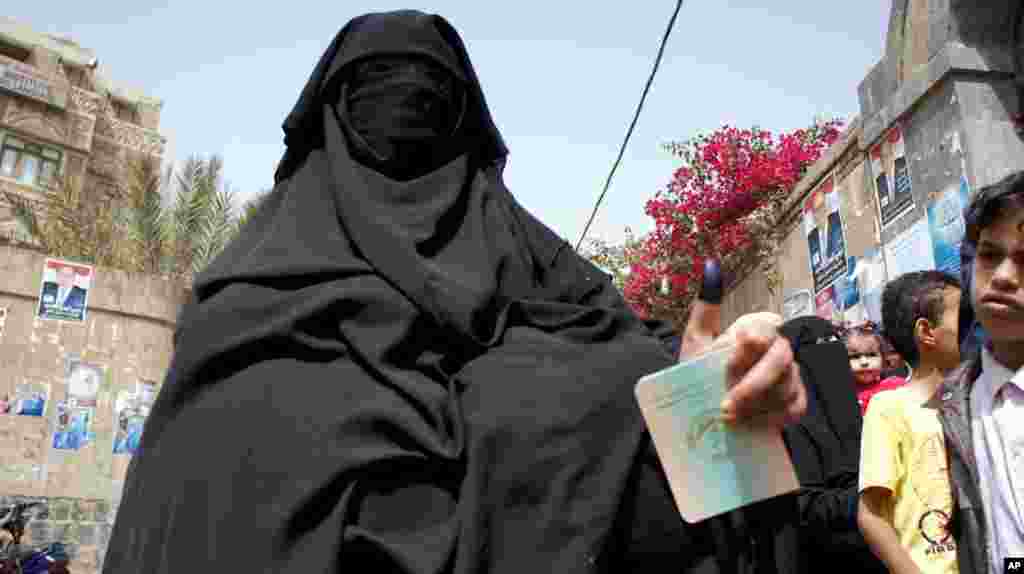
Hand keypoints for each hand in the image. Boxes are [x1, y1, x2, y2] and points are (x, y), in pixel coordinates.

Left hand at [679, 259, 805, 427]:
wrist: (701, 411)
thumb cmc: (700, 372)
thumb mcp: (696, 341)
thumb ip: (705, 308)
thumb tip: (710, 266)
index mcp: (756, 330)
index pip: (766, 326)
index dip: (751, 344)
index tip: (730, 362)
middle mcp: (778, 349)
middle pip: (780, 359)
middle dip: (753, 384)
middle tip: (725, 406)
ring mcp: (790, 376)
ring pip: (788, 385)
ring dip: (758, 405)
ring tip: (730, 420)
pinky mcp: (795, 402)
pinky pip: (795, 407)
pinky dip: (773, 418)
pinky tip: (752, 425)